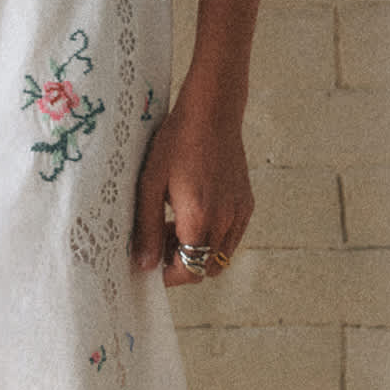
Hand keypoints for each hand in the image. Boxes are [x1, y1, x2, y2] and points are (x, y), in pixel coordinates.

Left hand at [129, 89, 252, 287]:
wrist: (211, 113)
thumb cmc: (176, 144)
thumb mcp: (150, 185)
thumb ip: (147, 228)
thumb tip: (144, 264)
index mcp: (199, 218)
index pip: (188, 271)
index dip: (168, 276)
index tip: (151, 265)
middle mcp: (225, 221)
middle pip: (205, 268)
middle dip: (182, 264)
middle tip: (160, 242)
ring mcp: (239, 213)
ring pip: (220, 256)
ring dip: (197, 251)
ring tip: (175, 224)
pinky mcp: (246, 204)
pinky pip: (231, 237)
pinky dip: (213, 237)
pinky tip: (194, 212)